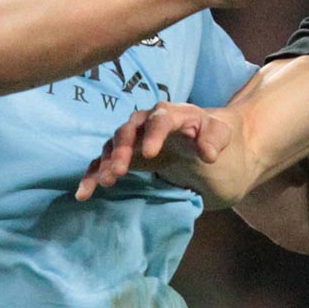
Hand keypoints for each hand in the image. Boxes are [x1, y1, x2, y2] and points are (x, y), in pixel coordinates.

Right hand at [76, 101, 240, 205]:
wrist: (213, 148)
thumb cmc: (217, 141)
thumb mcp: (224, 139)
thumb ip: (216, 139)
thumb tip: (207, 152)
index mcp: (175, 114)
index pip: (161, 118)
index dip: (154, 134)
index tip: (150, 155)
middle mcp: (149, 123)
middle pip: (130, 129)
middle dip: (122, 148)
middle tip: (119, 171)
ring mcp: (136, 140)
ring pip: (114, 145)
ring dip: (107, 162)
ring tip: (105, 181)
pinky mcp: (128, 158)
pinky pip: (106, 163)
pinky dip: (94, 175)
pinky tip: (84, 193)